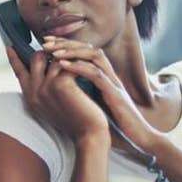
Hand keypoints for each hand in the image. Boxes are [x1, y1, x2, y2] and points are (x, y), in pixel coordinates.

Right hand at [6, 45, 108, 142]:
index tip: (8, 47)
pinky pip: (67, 63)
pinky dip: (78, 62)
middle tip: (65, 48)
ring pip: (53, 58)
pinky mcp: (60, 84)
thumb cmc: (77, 121)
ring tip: (83, 55)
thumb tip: (49, 67)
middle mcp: (34, 92)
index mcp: (30, 97)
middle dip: (50, 51)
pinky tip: (89, 64)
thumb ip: (47, 88)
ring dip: (69, 55)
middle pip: (36, 57)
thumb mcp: (55, 104)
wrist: (89, 135)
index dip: (14, 58)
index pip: (18, 72)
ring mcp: (45, 87)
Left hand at [42, 36, 161, 151]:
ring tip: (52, 52)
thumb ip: (81, 94)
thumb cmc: (114, 125)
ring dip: (72, 51)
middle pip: (88, 48)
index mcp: (102, 77)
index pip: (83, 52)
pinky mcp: (115, 94)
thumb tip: (57, 90)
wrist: (137, 140)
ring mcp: (113, 83)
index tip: (45, 43)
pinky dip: (79, 68)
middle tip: (45, 42)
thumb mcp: (93, 105)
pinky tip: (62, 65)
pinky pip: (97, 75)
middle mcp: (108, 75)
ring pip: (93, 56)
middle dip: (66, 43)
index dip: (65, 45)